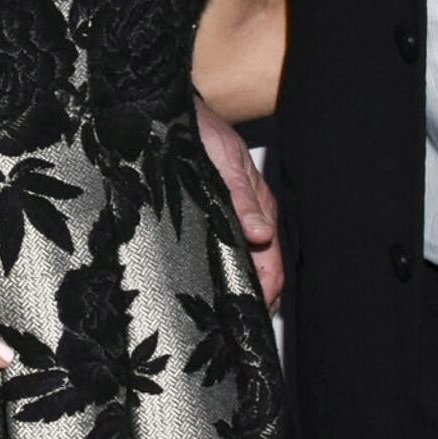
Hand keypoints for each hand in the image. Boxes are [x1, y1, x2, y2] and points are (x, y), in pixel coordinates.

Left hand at [196, 96, 283, 306]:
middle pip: (257, 270)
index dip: (266, 291)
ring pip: (237, 264)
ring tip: (218, 319)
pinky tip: (202, 291)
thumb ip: (241, 197)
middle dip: (249, 298)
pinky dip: (214, 272)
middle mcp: (248, 219)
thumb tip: (261, 235)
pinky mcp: (207, 218)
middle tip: (232, 327)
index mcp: (260, 208)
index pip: (271, 262)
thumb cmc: (198, 129)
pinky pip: (217, 252)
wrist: (166, 110)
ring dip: (231, 288)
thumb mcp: (222, 161)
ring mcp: (229, 220)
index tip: (253, 314)